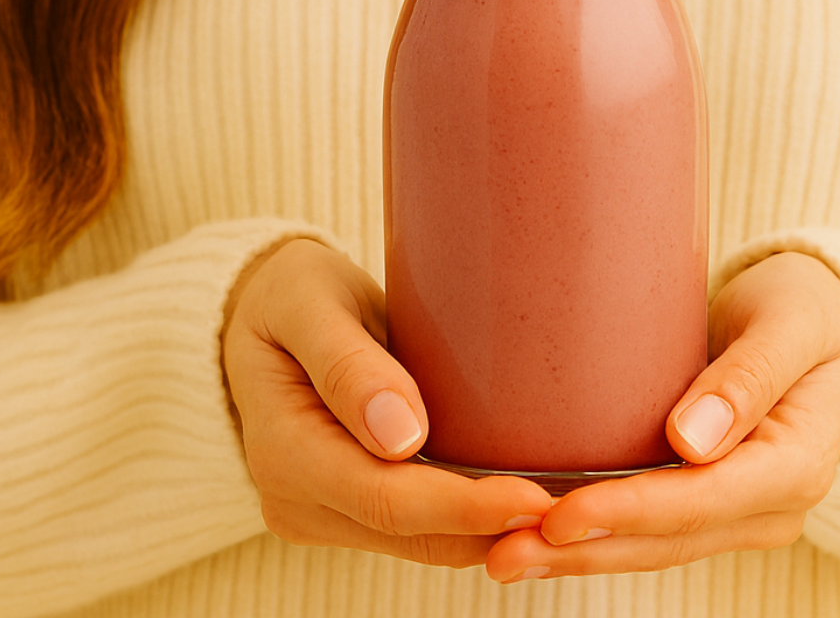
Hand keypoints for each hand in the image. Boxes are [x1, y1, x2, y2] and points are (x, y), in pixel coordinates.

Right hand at [222, 238, 552, 566]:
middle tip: (579, 508)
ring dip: (492, 533)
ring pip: (422, 543)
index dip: (463, 507)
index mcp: (283, 450)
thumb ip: (347, 362)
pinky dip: (473, 520)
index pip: (385, 499)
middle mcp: (297, 499)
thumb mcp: (308, 302)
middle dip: (494, 529)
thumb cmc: (289, 295)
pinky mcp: (348, 511)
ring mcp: (321, 513)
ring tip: (570, 508)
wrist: (260, 316)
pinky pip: (419, 530)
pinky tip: (528, 498)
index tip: (534, 498)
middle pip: (412, 534)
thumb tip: (401, 436)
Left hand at [482, 251, 839, 581]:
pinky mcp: (712, 504)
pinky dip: (595, 539)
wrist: (828, 320)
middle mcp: (772, 504)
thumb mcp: (793, 322)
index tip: (559, 514)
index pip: (700, 500)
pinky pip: (649, 531)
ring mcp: (743, 512)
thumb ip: (750, 375)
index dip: (627, 512)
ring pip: (652, 548)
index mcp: (797, 463)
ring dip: (579, 556)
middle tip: (503, 551)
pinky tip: (538, 538)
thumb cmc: (809, 305)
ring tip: (502, 556)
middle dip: (585, 550)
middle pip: (667, 540)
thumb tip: (691, 440)